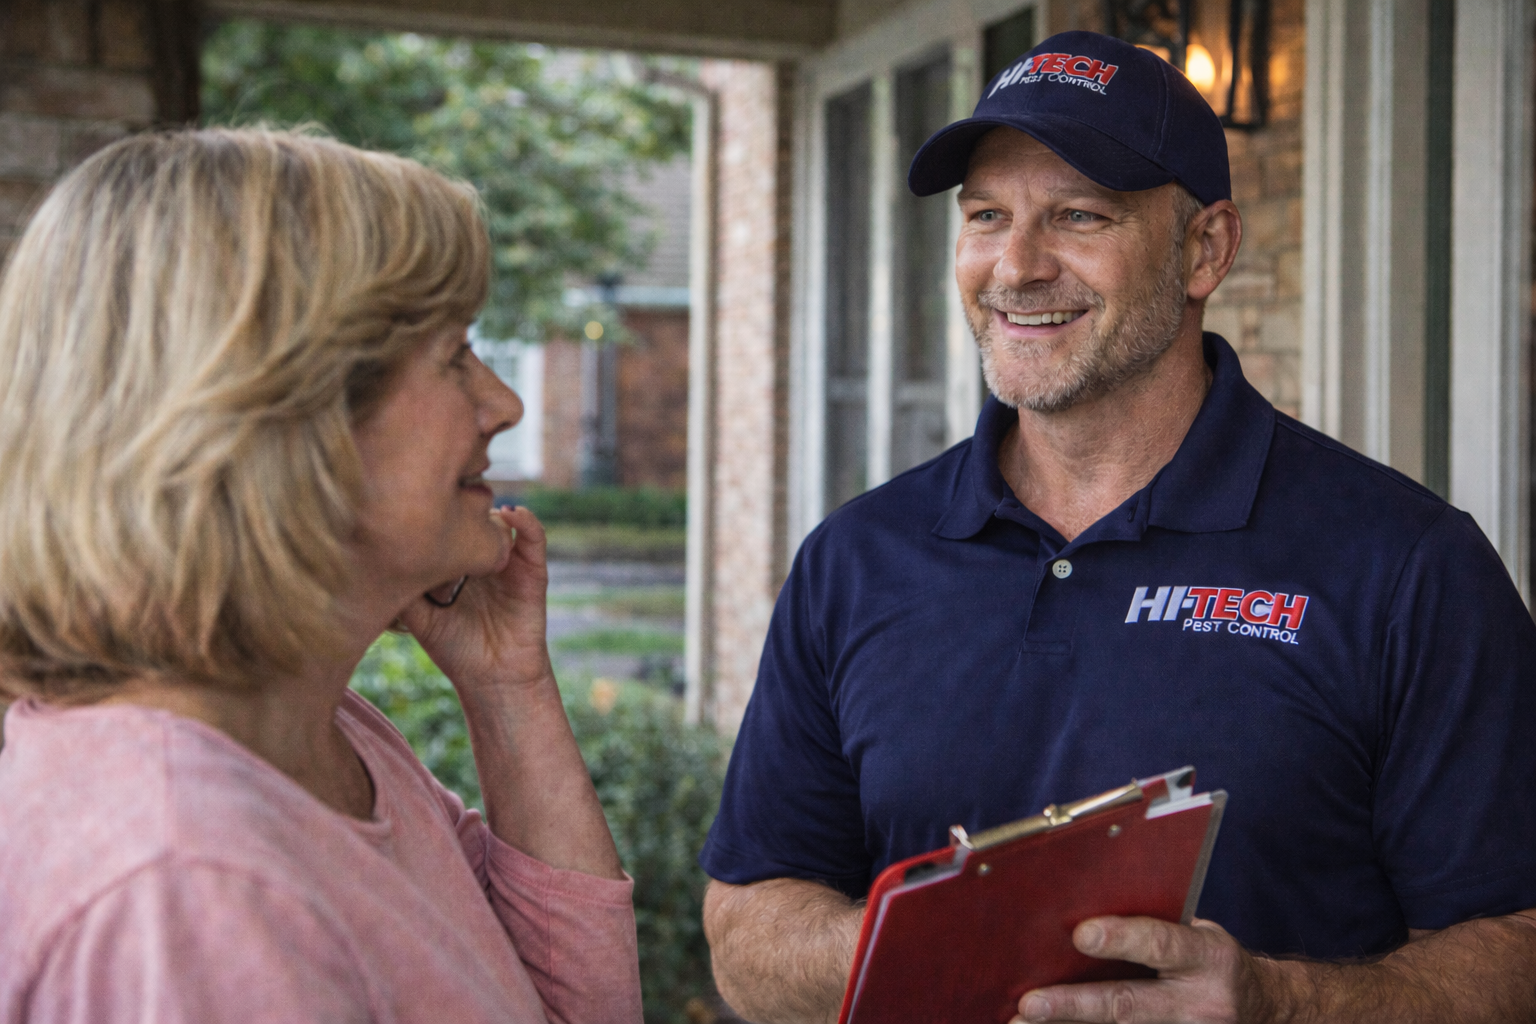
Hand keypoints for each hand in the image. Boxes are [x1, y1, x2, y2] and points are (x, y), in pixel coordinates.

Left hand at [398, 505, 553, 698]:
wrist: (493, 679)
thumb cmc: (455, 650)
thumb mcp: (419, 617)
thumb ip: (403, 589)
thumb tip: (374, 556)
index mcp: (456, 563)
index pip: (445, 526)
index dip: (432, 511)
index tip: (414, 502)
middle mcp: (482, 557)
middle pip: (473, 516)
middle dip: (459, 503)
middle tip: (440, 497)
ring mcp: (508, 561)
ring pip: (501, 520)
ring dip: (488, 508)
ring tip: (473, 506)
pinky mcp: (533, 571)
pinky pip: (534, 538)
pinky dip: (526, 521)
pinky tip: (511, 513)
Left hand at [1013, 917, 1277, 1023]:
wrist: (1264, 1010)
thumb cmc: (1209, 961)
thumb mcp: (1198, 935)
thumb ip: (1151, 926)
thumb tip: (1076, 917)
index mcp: (1210, 958)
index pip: (1163, 944)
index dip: (1123, 939)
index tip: (1081, 935)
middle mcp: (1202, 1004)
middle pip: (1128, 1005)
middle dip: (1074, 1005)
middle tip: (1029, 1003)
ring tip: (1020, 1022)